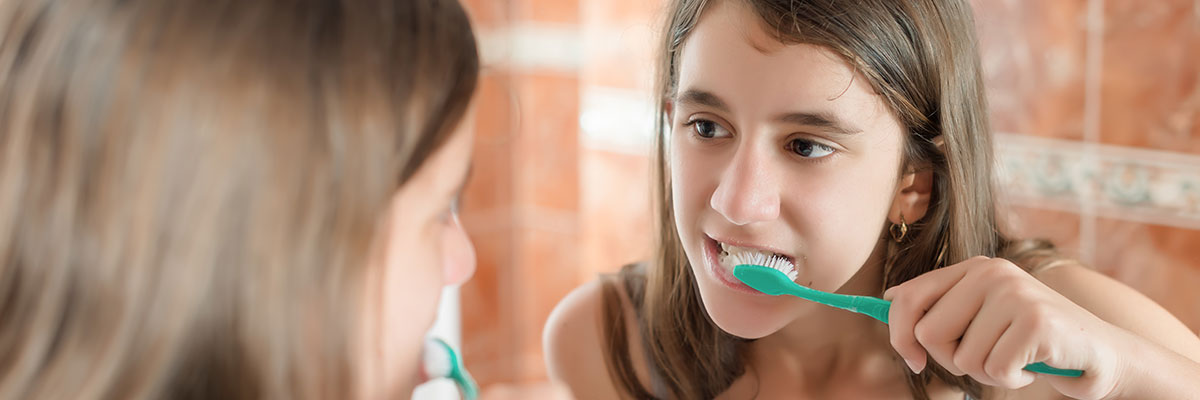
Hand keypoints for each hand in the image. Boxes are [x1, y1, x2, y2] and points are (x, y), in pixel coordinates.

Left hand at [883, 256, 1132, 399]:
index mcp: (974, 267)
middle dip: (951, 359)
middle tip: (986, 357)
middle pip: (929, 333)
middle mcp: (993, 272)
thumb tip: (887, 299)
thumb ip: (939, 306)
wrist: (1100, 352)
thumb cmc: (1030, 339)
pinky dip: (1013, 379)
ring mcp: (1016, 294)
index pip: (909, 297)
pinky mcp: (1037, 322)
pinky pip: (995, 370)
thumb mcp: (981, 316)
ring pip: (962, 357)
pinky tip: (1033, 365)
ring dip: (987, 371)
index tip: (913, 359)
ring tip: (1016, 358)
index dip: (899, 334)